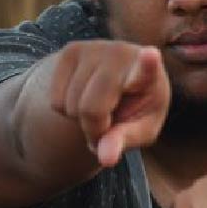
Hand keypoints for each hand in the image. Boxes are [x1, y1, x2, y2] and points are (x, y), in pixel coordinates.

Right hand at [48, 40, 170, 166]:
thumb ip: (125, 142)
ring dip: (79, 119)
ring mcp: (94, 48)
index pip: (148, 68)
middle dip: (94, 129)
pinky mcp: (71, 51)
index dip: (148, 63)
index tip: (151, 55)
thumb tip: (105, 158)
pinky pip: (55, 100)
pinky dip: (66, 109)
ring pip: (69, 105)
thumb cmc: (136, 109)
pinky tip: (84, 96)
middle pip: (91, 109)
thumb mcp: (140, 130)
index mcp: (150, 74)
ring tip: (99, 108)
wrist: (118, 84)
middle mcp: (122, 54)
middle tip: (107, 127)